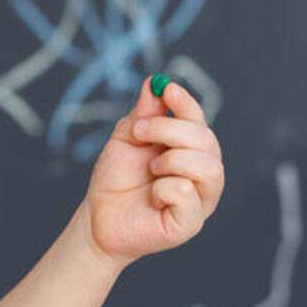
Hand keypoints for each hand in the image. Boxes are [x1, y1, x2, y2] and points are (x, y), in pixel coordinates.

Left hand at [81, 78, 223, 264]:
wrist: (97, 217)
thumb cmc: (116, 179)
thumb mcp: (127, 138)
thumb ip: (144, 114)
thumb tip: (155, 83)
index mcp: (190, 150)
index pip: (199, 122)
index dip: (187, 104)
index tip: (168, 90)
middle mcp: (202, 173)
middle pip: (207, 141)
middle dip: (170, 129)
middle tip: (138, 132)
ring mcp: (200, 200)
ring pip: (208, 168)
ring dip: (172, 160)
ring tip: (151, 168)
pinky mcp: (190, 223)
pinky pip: (187, 194)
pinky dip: (163, 189)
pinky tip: (152, 197)